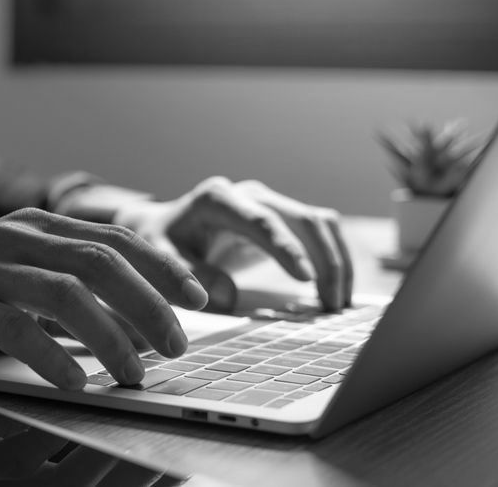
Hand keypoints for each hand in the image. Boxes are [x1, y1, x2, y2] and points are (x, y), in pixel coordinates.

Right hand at [0, 208, 207, 388]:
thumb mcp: (14, 274)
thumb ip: (63, 284)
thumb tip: (129, 318)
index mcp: (35, 226)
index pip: (113, 238)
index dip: (161, 266)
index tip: (198, 298)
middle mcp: (15, 236)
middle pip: (100, 261)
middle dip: (149, 303)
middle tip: (177, 344)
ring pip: (65, 293)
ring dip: (111, 336)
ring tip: (135, 373)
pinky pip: (16, 327)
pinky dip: (54, 358)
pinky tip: (76, 384)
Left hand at [113, 177, 352, 311]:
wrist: (162, 228)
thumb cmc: (160, 244)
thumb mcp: (160, 259)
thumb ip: (187, 275)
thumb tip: (225, 297)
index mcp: (216, 199)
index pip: (260, 221)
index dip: (286, 248)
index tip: (305, 278)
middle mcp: (248, 194)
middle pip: (301, 219)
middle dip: (323, 260)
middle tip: (331, 305)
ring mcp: (268, 202)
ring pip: (319, 223)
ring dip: (336, 261)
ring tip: (337, 304)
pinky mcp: (282, 217)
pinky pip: (319, 232)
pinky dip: (333, 258)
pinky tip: (335, 291)